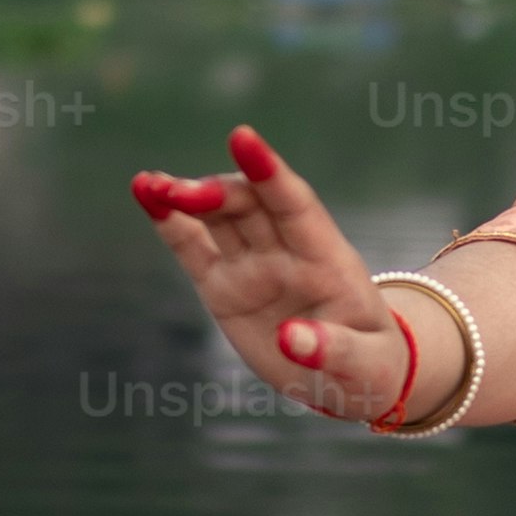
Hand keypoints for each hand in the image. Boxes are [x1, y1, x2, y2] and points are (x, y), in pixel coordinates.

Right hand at [129, 124, 442, 426]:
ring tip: (149, 184)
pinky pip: (193, 248)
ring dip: (184, 196)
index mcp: (328, 260)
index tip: (242, 138)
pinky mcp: (223, 286)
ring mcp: (253, 265)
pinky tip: (146, 193)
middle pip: (249, 206)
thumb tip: (292, 339)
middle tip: (182, 192)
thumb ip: (334, 350)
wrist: (348, 377)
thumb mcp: (366, 367)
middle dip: (218, 192)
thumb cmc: (369, 366)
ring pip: (217, 217)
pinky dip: (170, 223)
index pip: (296, 204)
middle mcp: (287, 252)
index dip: (269, 170)